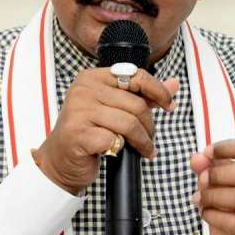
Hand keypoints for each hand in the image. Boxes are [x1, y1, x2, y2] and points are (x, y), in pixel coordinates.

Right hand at [33, 67, 178, 194]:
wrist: (61, 159)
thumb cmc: (88, 132)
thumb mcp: (115, 108)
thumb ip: (143, 95)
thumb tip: (174, 84)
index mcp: (92, 77)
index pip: (135, 75)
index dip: (158, 91)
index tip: (168, 105)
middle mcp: (83, 90)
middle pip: (135, 104)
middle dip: (149, 126)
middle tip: (150, 139)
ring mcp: (78, 111)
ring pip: (128, 123)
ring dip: (142, 141)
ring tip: (144, 149)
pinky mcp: (78, 134)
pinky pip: (114, 140)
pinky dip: (122, 149)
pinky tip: (119, 152)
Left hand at [190, 139, 234, 234]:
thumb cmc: (232, 203)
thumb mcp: (219, 180)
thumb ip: (208, 166)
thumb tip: (197, 159)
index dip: (233, 148)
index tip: (208, 152)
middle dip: (224, 173)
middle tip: (202, 178)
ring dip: (216, 195)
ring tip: (200, 198)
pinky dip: (214, 215)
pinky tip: (205, 213)